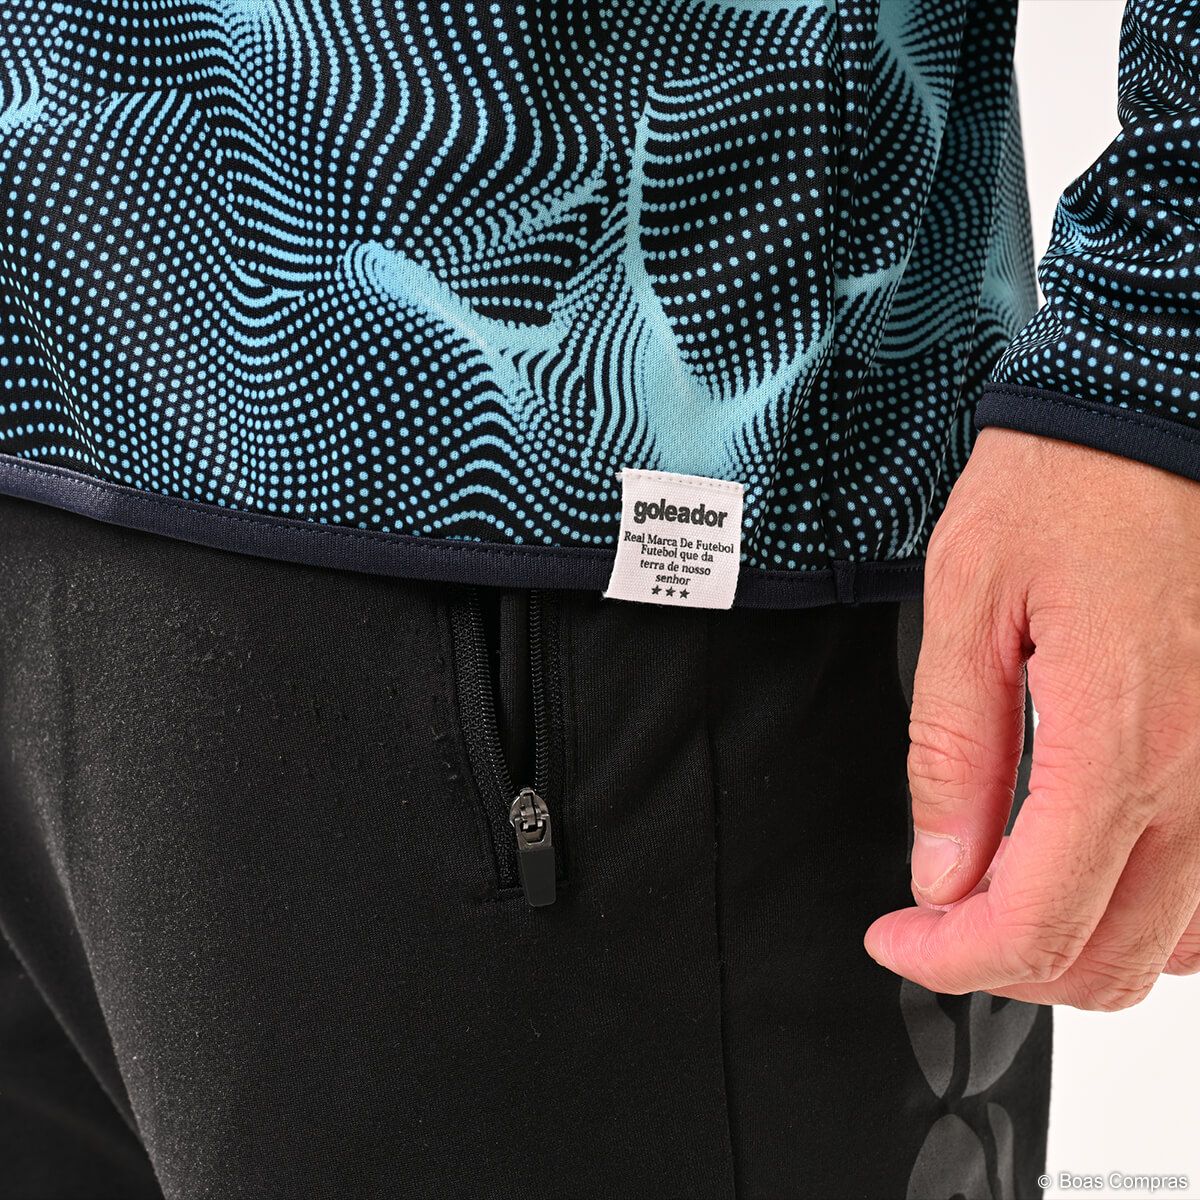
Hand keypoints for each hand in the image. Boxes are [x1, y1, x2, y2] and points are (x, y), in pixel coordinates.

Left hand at [865, 427, 1199, 1008]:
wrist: (1156, 415)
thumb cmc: (1066, 485)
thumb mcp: (968, 606)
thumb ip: (955, 752)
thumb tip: (941, 871)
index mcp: (1119, 740)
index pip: (1034, 923)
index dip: (948, 959)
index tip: (897, 940)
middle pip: (1108, 959)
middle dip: (1003, 964)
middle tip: (935, 918)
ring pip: (1174, 945)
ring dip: (1075, 946)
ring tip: (999, 894)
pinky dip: (1145, 912)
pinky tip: (1084, 865)